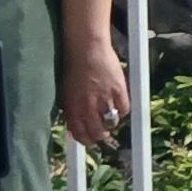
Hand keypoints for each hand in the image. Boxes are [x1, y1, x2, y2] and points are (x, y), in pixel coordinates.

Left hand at [56, 37, 128, 151]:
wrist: (86, 49)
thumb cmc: (74, 68)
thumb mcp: (67, 92)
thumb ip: (71, 109)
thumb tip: (74, 125)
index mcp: (73, 107)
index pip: (80, 133)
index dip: (85, 140)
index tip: (89, 141)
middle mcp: (87, 106)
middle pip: (97, 132)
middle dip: (100, 136)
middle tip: (103, 134)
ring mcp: (104, 98)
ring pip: (111, 123)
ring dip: (111, 124)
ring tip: (111, 120)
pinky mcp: (119, 90)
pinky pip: (124, 109)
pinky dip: (123, 110)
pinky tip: (119, 106)